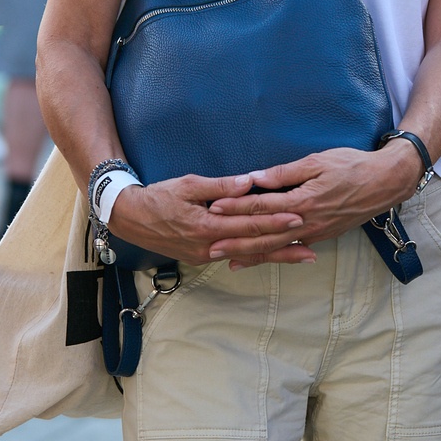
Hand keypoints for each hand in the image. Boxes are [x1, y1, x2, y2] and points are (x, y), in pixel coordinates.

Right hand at [104, 172, 307, 267]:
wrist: (130, 218)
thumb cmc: (159, 196)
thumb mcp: (188, 184)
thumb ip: (220, 186)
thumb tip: (249, 183)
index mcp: (206, 225)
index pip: (248, 224)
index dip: (275, 221)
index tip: (298, 217)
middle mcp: (208, 246)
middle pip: (253, 246)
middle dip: (284, 245)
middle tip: (310, 243)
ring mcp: (205, 255)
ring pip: (247, 255)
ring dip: (275, 255)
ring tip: (302, 255)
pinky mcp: (202, 257)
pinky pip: (234, 256)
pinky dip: (255, 256)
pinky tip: (271, 255)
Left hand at [207, 143, 423, 267]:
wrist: (385, 183)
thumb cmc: (352, 166)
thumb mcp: (317, 161)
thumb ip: (285, 173)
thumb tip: (255, 177)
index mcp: (303, 200)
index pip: (262, 205)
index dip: (236, 206)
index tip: (213, 208)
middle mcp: (307, 222)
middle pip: (264, 234)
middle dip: (236, 240)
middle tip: (209, 246)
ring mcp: (315, 232)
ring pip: (277, 246)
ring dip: (251, 253)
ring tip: (227, 259)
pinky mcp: (322, 235)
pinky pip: (291, 248)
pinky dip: (272, 254)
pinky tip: (259, 258)